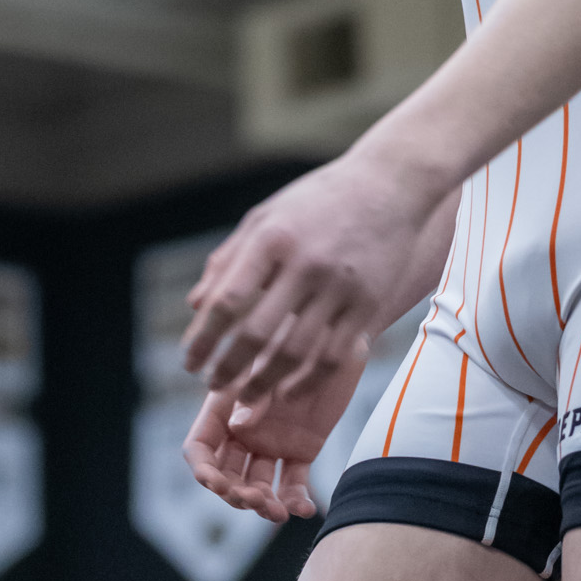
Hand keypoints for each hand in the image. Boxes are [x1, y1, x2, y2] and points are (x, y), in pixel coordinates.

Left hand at [181, 152, 433, 399]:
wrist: (390, 184)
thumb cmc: (319, 200)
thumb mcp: (267, 216)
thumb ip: (230, 259)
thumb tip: (196, 306)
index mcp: (272, 237)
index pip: (227, 300)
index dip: (203, 337)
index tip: (190, 361)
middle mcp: (306, 262)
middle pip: (257, 332)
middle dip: (228, 368)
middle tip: (212, 385)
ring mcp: (340, 285)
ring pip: (296, 352)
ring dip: (265, 383)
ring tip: (247, 397)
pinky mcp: (369, 302)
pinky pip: (334, 355)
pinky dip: (308, 382)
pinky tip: (289, 391)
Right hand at [184, 345, 369, 522]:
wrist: (337, 332)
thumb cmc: (296, 334)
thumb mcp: (271, 358)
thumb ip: (255, 391)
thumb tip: (238, 427)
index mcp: (223, 407)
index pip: (200, 448)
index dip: (204, 470)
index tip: (216, 483)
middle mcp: (242, 430)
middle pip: (226, 476)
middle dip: (235, 494)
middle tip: (256, 500)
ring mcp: (271, 443)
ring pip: (257, 486)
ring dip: (262, 505)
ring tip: (278, 512)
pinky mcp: (302, 450)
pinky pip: (293, 483)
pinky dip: (296, 501)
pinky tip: (306, 510)